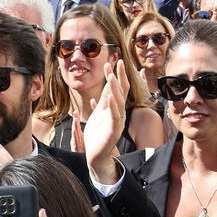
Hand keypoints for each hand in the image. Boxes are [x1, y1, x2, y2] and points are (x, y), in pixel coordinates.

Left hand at [83, 62, 127, 182]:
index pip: (117, 88)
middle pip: (121, 92)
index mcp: (114, 108)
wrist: (95, 155)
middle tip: (117, 62)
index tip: (111, 61)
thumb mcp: (99, 113)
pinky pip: (114, 116)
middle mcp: (118, 113)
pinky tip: (110, 96)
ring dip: (115, 88)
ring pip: (118, 102)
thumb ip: (103, 100)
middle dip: (118, 77)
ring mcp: (117, 121)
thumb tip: (107, 86)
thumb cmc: (97, 135)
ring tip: (112, 76)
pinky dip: (112, 106)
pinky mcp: (113, 130)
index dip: (115, 75)